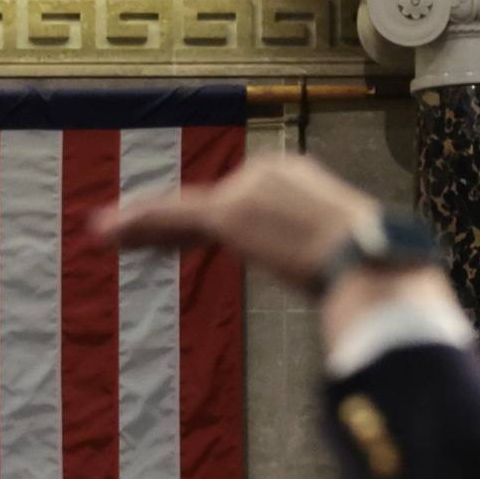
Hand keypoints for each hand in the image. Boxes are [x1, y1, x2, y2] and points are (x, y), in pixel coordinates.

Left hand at [95, 154, 380, 292]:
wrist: (370, 262)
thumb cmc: (376, 273)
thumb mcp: (349, 262)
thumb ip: (333, 269)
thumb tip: (359, 304)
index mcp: (297, 179)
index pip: (239, 201)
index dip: (204, 226)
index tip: (181, 243)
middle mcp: (267, 173)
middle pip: (205, 204)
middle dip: (166, 225)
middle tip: (129, 235)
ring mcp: (245, 191)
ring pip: (182, 211)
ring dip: (140, 225)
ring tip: (103, 232)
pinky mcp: (228, 213)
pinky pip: (172, 218)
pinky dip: (137, 224)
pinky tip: (106, 231)